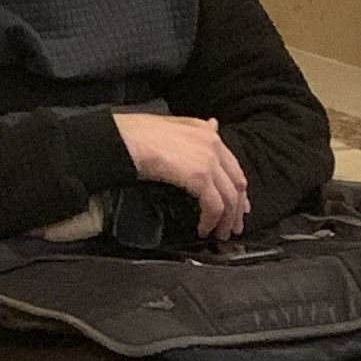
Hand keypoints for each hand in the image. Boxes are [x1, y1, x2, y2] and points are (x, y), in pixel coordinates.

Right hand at [115, 110, 248, 242]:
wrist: (122, 139)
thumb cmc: (136, 134)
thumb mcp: (171, 126)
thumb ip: (195, 130)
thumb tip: (213, 126)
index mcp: (207, 133)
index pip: (232, 166)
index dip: (238, 190)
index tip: (238, 207)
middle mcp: (213, 144)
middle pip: (236, 183)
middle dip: (236, 209)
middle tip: (232, 227)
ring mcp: (208, 160)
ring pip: (229, 197)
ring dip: (226, 220)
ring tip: (219, 234)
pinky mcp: (200, 176)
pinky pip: (214, 205)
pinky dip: (211, 220)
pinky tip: (203, 229)